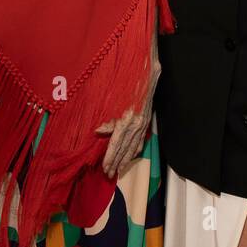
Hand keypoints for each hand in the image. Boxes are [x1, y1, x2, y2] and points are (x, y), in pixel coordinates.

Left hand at [96, 60, 160, 178]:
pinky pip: (141, 140)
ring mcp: (143, 123)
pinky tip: (132, 156)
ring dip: (126, 160)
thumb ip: (108, 117)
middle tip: (109, 174)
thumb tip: (99, 131)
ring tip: (119, 170)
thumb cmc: (127, 81)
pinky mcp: (146, 120)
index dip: (110, 157)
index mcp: (127, 119)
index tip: (104, 168)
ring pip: (134, 147)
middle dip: (117, 162)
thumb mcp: (114, 98)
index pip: (116, 143)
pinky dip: (135, 150)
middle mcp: (136, 124)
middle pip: (125, 148)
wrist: (148, 72)